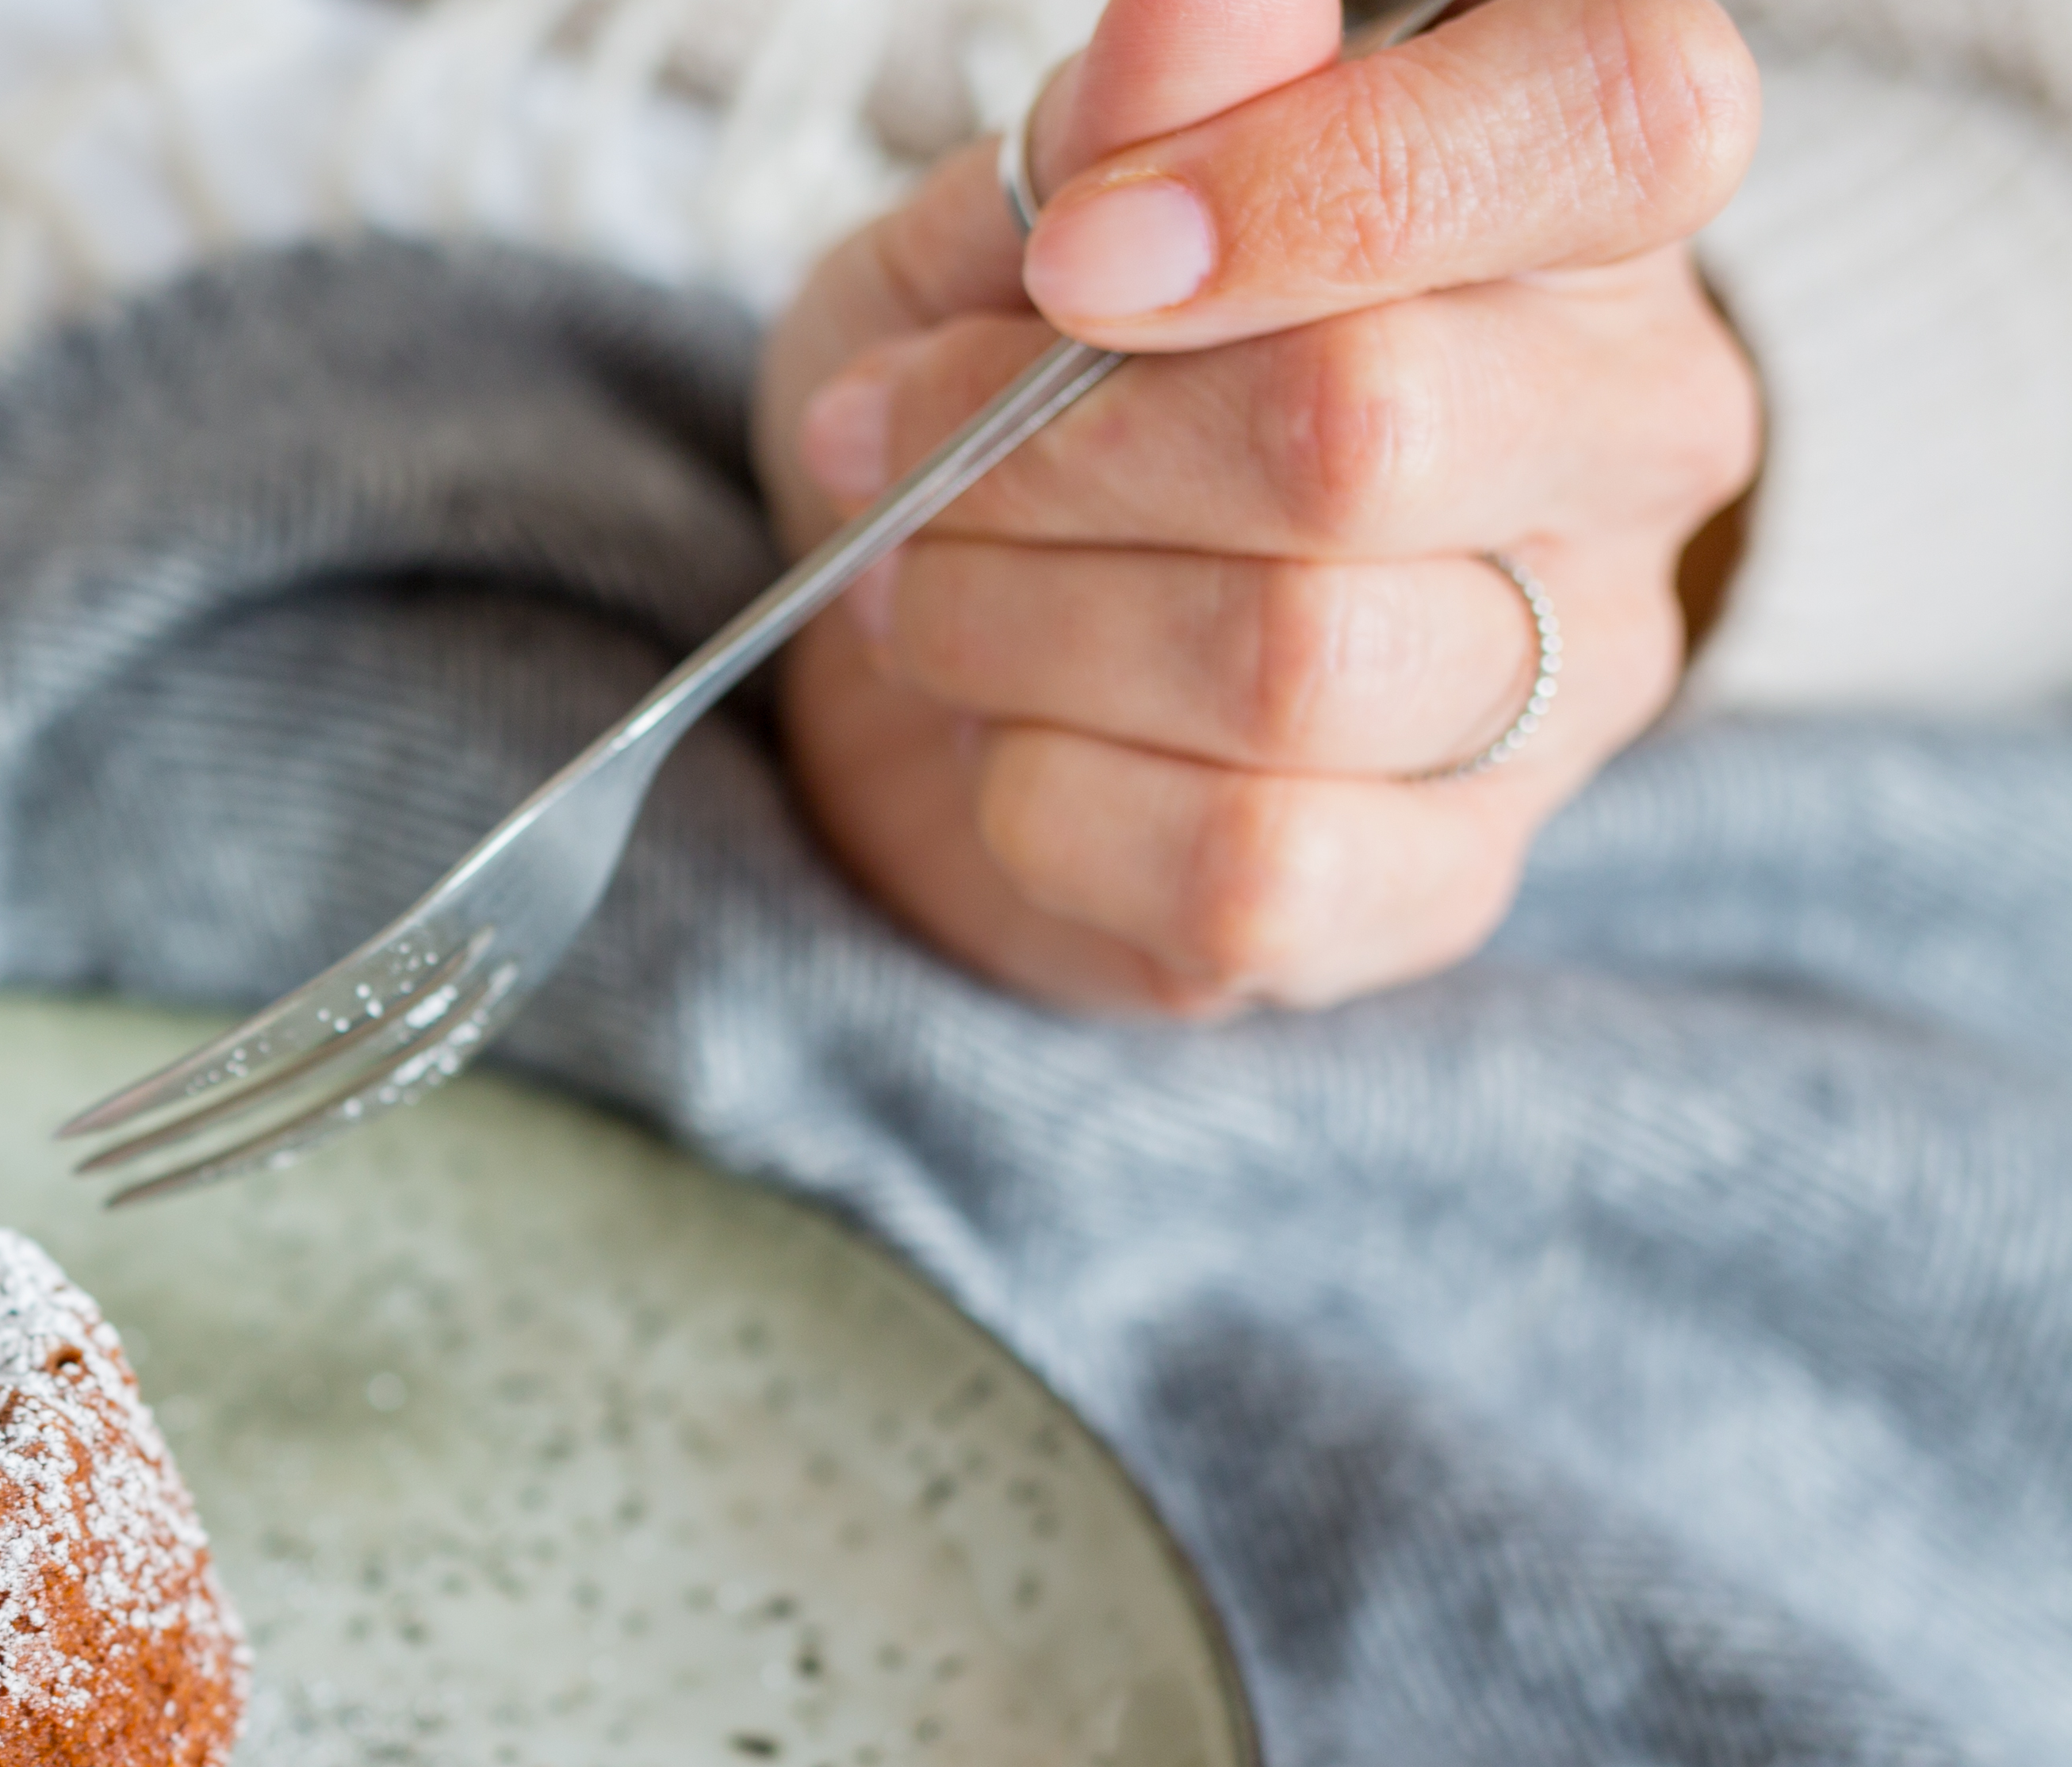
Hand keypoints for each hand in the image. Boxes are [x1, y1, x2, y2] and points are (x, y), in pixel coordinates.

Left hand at [751, 0, 1761, 1012]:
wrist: (935, 660)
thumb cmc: (1014, 395)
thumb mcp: (1028, 213)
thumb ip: (1145, 109)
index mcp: (1575, 210)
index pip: (1609, 114)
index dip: (1317, 182)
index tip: (1076, 253)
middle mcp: (1633, 433)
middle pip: (1368, 429)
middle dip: (1051, 451)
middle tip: (908, 454)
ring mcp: (1571, 676)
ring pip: (1289, 663)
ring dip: (1018, 623)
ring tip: (929, 591)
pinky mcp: (1447, 881)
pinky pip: (1245, 861)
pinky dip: (1048, 802)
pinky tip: (1014, 743)